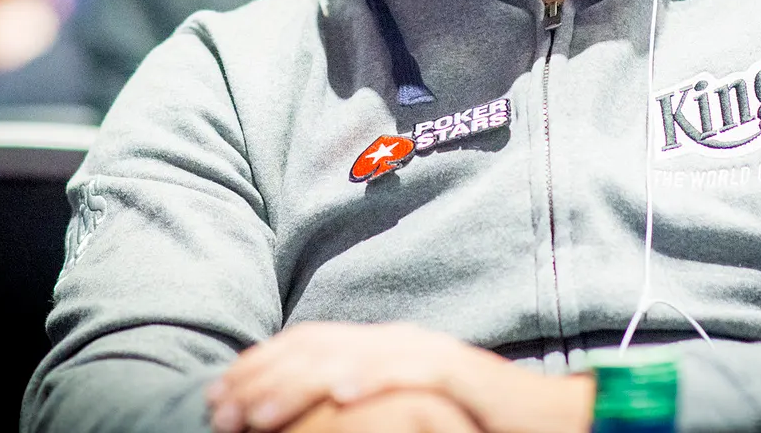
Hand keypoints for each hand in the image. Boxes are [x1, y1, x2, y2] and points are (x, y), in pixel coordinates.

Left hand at [205, 323, 593, 432]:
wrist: (544, 416)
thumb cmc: (469, 419)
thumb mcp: (397, 410)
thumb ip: (356, 403)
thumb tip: (305, 416)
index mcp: (377, 347)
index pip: (304, 344)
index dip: (256, 366)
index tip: (216, 395)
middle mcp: (395, 341)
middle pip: (314, 347)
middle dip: (260, 378)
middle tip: (219, 409)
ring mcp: (427, 352)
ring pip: (349, 357)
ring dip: (296, 385)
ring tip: (257, 414)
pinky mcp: (459, 370)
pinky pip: (410, 370)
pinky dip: (372, 377)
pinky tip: (340, 394)